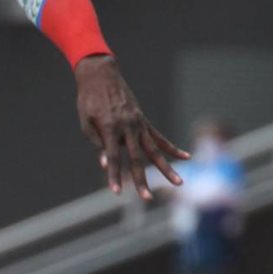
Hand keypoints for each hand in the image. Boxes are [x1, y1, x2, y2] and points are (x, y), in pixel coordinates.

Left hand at [75, 54, 188, 200]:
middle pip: (136, 159)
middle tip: (147, 199)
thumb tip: (106, 163)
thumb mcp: (86, 121)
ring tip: (179, 183)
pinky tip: (186, 157)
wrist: (101, 75)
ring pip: (154, 151)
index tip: (117, 192)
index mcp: (110, 128)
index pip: (113, 158)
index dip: (114, 175)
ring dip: (166, 168)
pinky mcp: (144, 121)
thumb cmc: (88, 99)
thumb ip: (96, 142)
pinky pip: (160, 137)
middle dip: (141, 180)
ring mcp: (139, 124)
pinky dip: (172, 148)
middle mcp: (128, 127)